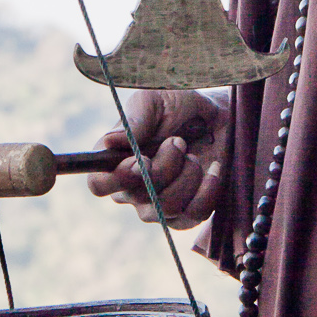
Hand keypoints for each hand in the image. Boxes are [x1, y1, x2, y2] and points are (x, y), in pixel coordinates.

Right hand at [88, 89, 229, 229]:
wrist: (218, 115)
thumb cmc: (178, 105)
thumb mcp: (154, 101)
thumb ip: (133, 120)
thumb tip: (109, 142)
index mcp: (115, 160)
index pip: (98, 184)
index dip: (116, 178)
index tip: (142, 159)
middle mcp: (132, 188)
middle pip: (138, 195)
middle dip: (165, 165)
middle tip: (178, 141)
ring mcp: (158, 205)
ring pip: (166, 207)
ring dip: (187, 176)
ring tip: (193, 154)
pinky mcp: (186, 213)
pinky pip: (193, 216)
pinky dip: (207, 190)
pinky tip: (213, 168)